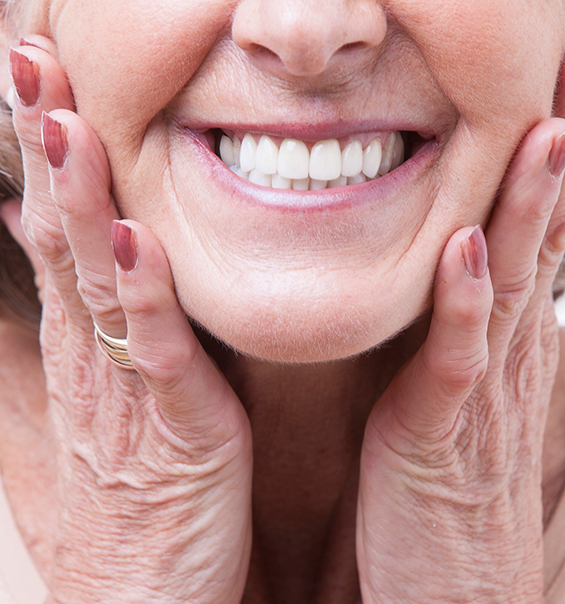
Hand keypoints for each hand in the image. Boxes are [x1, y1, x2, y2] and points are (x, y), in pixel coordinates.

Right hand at [6, 37, 251, 603]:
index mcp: (88, 344)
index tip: (40, 89)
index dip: (49, 158)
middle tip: (30, 63)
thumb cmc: (137, 497)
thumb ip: (112, 334)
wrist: (140, 597)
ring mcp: (124, 387)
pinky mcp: (171, 426)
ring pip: (95, 276)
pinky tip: (132, 239)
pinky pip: (153, 349)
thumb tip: (101, 272)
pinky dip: (140, 292)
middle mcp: (94, 353)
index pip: (60, 231)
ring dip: (79, 198)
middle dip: (49, 148)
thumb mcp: (117, 403)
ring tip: (64, 120)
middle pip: (63, 233)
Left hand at [357, 118, 564, 602]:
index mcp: (504, 355)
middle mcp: (505, 366)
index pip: (528, 257)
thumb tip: (454, 286)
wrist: (457, 587)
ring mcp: (478, 398)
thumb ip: (460, 343)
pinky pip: (455, 359)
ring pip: (506, 290)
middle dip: (545, 182)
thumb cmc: (449, 491)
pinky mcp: (438, 433)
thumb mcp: (458, 402)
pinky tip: (464, 249)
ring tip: (538, 144)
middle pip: (532, 257)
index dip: (537, 194)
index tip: (540, 125)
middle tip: (555, 108)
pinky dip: (463, 303)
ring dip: (522, 217)